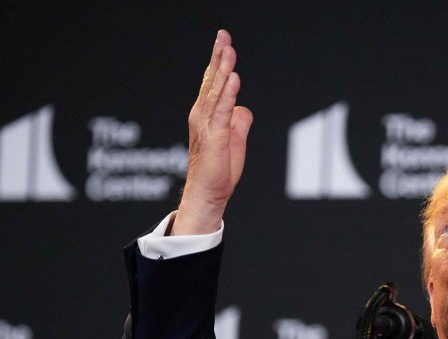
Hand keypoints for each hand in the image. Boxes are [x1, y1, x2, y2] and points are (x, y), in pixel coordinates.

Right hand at [173, 29, 253, 234]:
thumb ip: (239, 121)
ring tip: (228, 50)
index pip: (213, 82)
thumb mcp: (235, 140)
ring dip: (223, 69)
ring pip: (216, 91)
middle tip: (223, 36)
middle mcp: (203, 115)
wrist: (208, 194)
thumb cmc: (219, 170)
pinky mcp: (215, 137)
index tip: (224, 41)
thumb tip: (244, 108)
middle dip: (219, 57)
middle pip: (212, 81)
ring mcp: (207, 125)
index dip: (218, 61)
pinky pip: (223, 111)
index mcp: (207, 114)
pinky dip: (228, 94)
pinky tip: (233, 79)